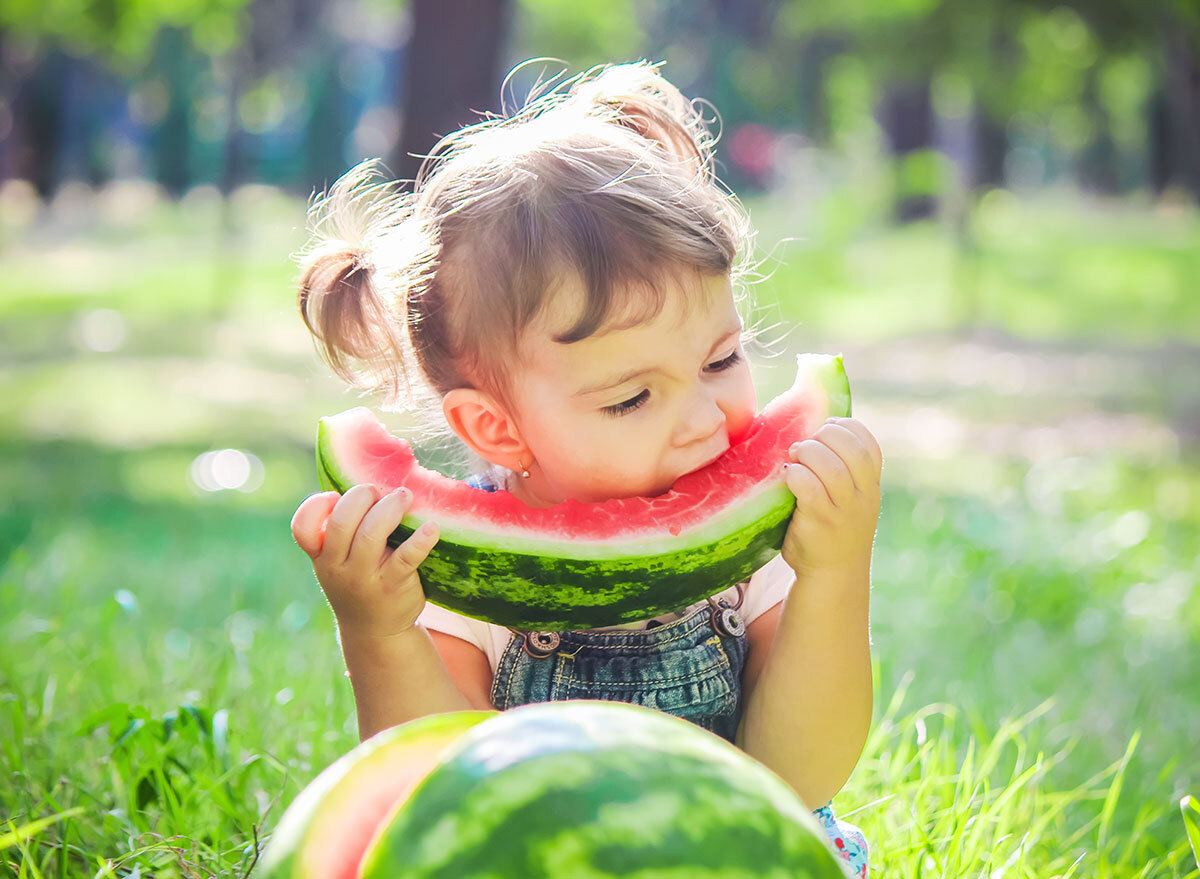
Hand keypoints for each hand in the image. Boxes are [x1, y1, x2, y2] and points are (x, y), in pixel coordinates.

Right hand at [290, 483, 439, 638]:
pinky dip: (421, 539)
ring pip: (371, 535)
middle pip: (342, 523)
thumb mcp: (338, 562)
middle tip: (378, 490)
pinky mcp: (394, 586)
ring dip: (390, 509)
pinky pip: (406, 557)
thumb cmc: (358, 582)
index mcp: (322, 556)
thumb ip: (341, 530)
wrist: (376, 630)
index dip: (315, 506)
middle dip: (361, 497)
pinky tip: (432, 528)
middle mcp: (337, 567)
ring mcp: (365, 579)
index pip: (302, 529)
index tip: (334, 496)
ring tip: (405, 496)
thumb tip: (368, 481)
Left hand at [781, 417, 882, 579]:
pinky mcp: (820, 523)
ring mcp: (844, 512)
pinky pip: (809, 488)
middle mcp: (863, 498)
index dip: (848, 428)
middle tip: (805, 443)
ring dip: (808, 452)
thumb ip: (843, 471)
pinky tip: (787, 475)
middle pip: (852, 451)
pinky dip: (796, 474)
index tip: (827, 425)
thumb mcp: (850, 500)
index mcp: (871, 487)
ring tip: (794, 456)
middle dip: (825, 436)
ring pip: (832, 468)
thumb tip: (811, 431)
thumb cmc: (834, 529)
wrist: (832, 574)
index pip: (870, 445)